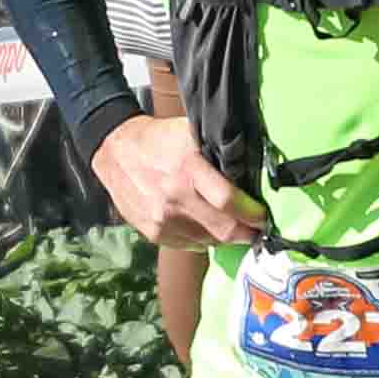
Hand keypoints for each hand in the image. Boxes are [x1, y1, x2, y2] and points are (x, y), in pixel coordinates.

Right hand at [93, 111, 264, 253]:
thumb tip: (253, 164)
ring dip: (226, 237)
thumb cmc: (158, 139)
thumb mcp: (189, 132)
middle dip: (247, 233)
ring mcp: (163, 220)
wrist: (115, 153)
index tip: (263, 215)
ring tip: (232, 226)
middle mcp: (176, 199)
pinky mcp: (153, 233)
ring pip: (210, 242)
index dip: (253, 213)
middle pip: (224, 230)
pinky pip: (190, 245)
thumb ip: (218, 149)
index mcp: (188, 169)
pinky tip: (205, 226)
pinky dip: (203, 239)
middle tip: (257, 229)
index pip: (229, 201)